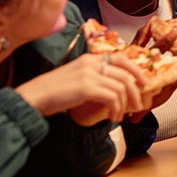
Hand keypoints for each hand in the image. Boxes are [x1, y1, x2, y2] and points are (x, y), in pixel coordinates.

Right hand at [15, 52, 147, 125]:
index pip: (121, 58)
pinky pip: (113, 97)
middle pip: (125, 74)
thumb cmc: (52, 92)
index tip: (143, 83)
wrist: (33, 96)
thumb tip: (116, 90)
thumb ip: (94, 78)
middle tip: (138, 105)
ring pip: (121, 87)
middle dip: (136, 91)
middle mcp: (91, 62)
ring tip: (120, 116)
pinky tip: (113, 118)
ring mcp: (89, 74)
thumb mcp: (76, 78)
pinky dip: (116, 109)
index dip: (136, 70)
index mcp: (89, 58)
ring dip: (125, 105)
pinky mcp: (87, 87)